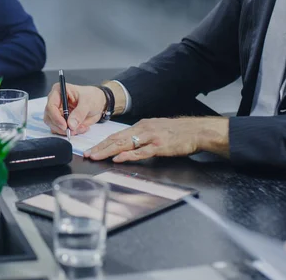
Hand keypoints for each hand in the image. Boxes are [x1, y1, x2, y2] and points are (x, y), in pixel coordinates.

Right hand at [43, 83, 105, 134]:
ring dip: (66, 131)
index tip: (65, 126)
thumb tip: (71, 124)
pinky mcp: (61, 121)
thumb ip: (79, 113)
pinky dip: (70, 132)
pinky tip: (81, 128)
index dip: (56, 117)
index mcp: (59, 91)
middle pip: (49, 118)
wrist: (98, 103)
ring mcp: (57, 112)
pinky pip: (61, 130)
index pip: (51, 106)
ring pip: (54, 126)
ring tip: (81, 128)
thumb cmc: (92, 97)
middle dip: (61, 127)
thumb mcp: (88, 102)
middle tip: (73, 130)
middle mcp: (55, 102)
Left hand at [83, 117, 228, 161]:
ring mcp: (150, 137)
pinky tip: (118, 158)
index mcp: (141, 126)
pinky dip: (128, 155)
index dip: (102, 142)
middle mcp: (143, 129)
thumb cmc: (178, 132)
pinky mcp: (159, 146)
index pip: (116, 135)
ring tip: (96, 156)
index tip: (91, 149)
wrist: (197, 130)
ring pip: (124, 144)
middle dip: (100, 147)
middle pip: (116, 139)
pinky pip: (140, 151)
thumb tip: (129, 144)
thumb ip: (142, 136)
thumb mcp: (156, 130)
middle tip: (87, 154)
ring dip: (108, 151)